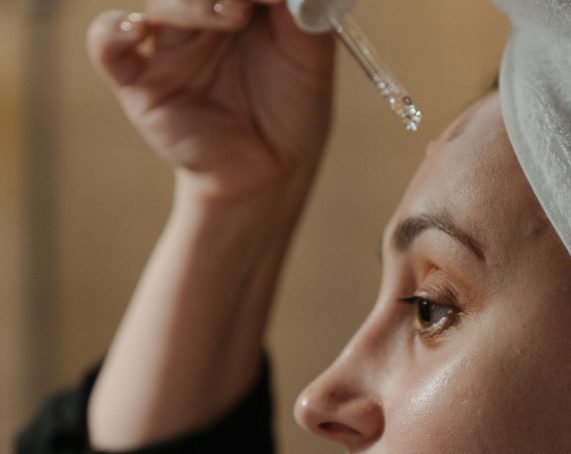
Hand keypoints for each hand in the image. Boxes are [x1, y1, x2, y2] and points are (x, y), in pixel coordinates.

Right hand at [87, 0, 334, 200]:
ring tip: (236, 16)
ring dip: (194, 2)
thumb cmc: (292, 109)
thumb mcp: (311, 55)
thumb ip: (302, 11)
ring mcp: (167, 44)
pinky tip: (135, 31)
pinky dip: (113, 30)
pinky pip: (107, 43)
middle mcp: (199, 13)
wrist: (274, 168)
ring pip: (161, 1)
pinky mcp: (139, 80)